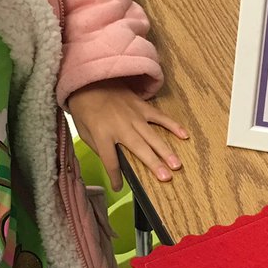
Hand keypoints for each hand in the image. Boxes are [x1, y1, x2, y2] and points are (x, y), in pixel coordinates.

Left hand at [67, 78, 188, 190]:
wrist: (89, 80)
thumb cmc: (85, 109)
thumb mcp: (83, 131)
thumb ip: (98, 147)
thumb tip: (113, 161)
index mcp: (102, 135)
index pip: (110, 161)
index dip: (115, 176)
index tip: (119, 187)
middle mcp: (121, 127)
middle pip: (139, 149)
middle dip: (153, 164)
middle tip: (166, 178)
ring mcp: (134, 116)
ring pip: (152, 136)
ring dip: (166, 151)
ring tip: (176, 164)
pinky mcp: (141, 106)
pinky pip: (159, 117)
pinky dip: (172, 125)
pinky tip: (184, 135)